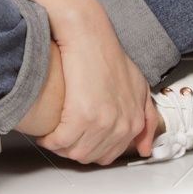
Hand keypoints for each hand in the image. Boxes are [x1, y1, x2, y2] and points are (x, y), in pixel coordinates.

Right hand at [36, 8, 155, 164]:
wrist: (90, 37)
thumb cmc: (108, 57)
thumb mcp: (138, 86)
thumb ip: (146, 117)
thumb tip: (144, 149)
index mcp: (134, 121)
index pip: (108, 155)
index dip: (89, 148)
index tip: (79, 138)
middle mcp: (121, 125)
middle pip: (89, 156)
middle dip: (73, 149)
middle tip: (63, 134)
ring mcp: (103, 123)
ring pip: (74, 153)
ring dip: (60, 146)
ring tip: (55, 132)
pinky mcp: (82, 117)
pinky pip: (59, 142)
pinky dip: (49, 139)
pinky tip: (47, 131)